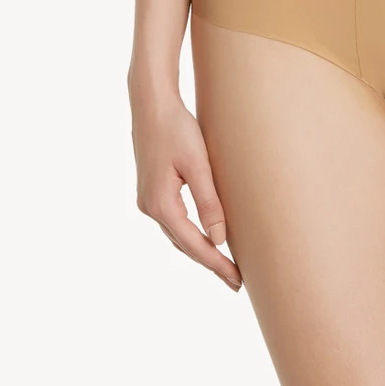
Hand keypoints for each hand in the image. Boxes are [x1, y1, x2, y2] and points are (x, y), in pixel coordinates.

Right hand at [130, 84, 242, 291]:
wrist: (151, 105)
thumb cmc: (177, 129)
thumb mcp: (198, 164)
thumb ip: (209, 202)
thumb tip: (219, 239)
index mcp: (161, 204)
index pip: (194, 244)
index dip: (217, 264)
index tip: (237, 280)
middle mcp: (150, 208)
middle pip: (184, 245)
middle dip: (210, 262)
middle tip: (236, 280)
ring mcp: (147, 201)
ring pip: (177, 236)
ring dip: (199, 250)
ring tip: (224, 264)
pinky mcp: (151, 191)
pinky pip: (173, 223)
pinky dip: (189, 235)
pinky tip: (203, 236)